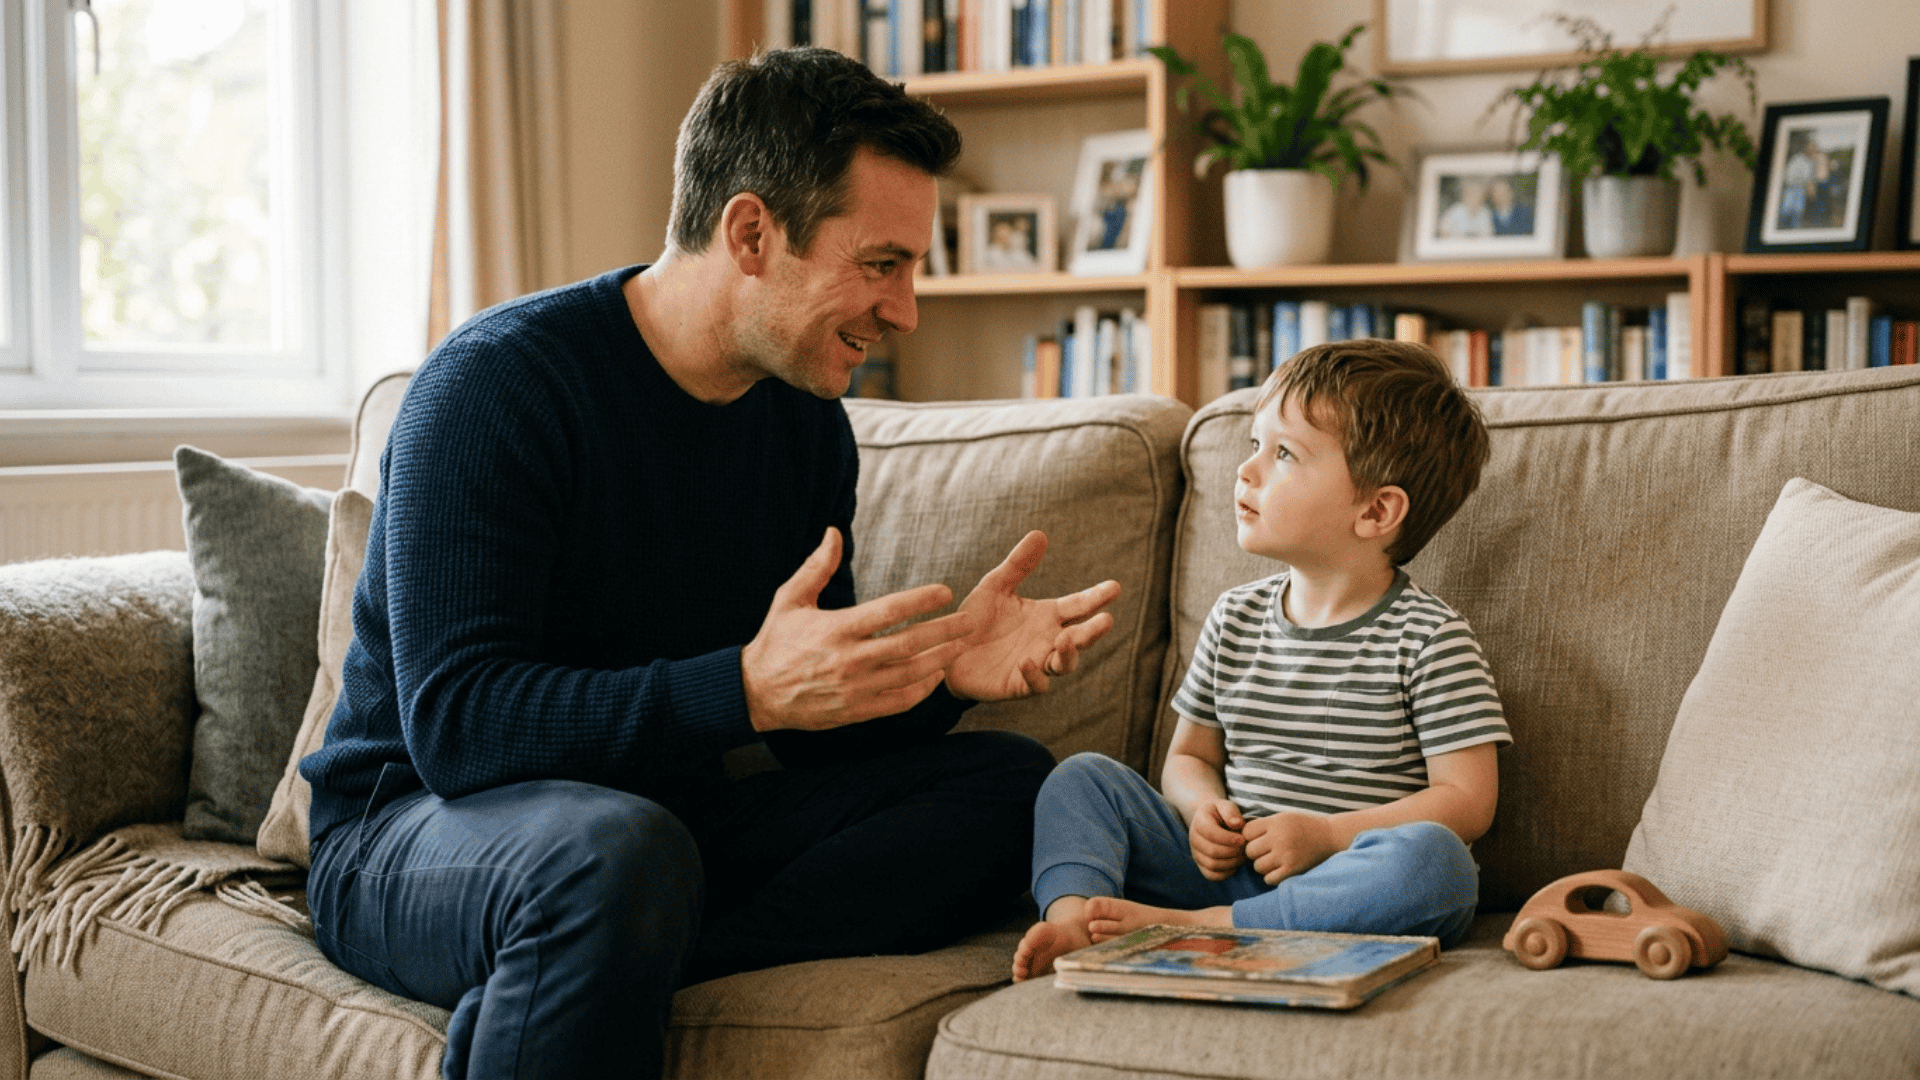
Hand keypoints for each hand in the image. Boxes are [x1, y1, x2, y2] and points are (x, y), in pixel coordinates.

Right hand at [741, 528, 974, 731]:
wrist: (755, 693)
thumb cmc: (775, 641)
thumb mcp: (790, 599)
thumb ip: (817, 567)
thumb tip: (834, 531)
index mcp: (837, 628)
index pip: (888, 611)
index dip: (921, 600)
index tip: (945, 591)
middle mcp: (850, 659)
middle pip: (909, 644)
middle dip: (944, 631)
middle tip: (969, 620)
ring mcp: (855, 688)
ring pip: (910, 674)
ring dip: (940, 659)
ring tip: (961, 645)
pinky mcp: (856, 711)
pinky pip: (899, 701)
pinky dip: (922, 690)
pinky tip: (936, 675)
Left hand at [943, 531, 1120, 701]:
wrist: (948, 651)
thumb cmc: (976, 618)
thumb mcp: (995, 586)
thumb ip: (1018, 565)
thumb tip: (1040, 533)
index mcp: (1047, 615)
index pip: (1079, 605)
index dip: (1097, 597)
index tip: (1114, 587)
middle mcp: (1048, 640)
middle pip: (1080, 636)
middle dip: (1094, 630)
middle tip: (1107, 619)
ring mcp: (1037, 663)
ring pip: (1064, 663)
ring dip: (1069, 654)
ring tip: (1065, 640)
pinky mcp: (1019, 684)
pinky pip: (1036, 683)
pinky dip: (1034, 674)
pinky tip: (1028, 661)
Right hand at [1188, 798, 1245, 880]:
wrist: (1211, 820)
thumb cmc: (1221, 813)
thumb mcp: (1225, 805)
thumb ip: (1231, 811)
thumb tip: (1237, 824)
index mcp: (1199, 821)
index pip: (1210, 833)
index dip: (1228, 838)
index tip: (1243, 839)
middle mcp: (1194, 838)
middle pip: (1212, 851)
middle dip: (1233, 851)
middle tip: (1246, 848)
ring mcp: (1196, 853)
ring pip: (1212, 864)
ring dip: (1232, 862)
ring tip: (1243, 855)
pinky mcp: (1201, 865)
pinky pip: (1212, 875)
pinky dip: (1226, 873)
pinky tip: (1235, 864)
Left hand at [1243, 813, 1340, 885]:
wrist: (1330, 836)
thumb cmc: (1303, 827)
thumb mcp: (1282, 818)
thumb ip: (1263, 826)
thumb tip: (1238, 838)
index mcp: (1276, 822)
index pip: (1246, 832)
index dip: (1249, 837)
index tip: (1258, 839)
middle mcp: (1279, 838)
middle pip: (1250, 851)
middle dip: (1255, 853)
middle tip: (1266, 852)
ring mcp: (1286, 855)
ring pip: (1258, 867)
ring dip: (1263, 866)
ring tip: (1274, 860)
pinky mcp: (1293, 869)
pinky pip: (1269, 879)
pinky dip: (1271, 877)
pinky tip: (1279, 870)